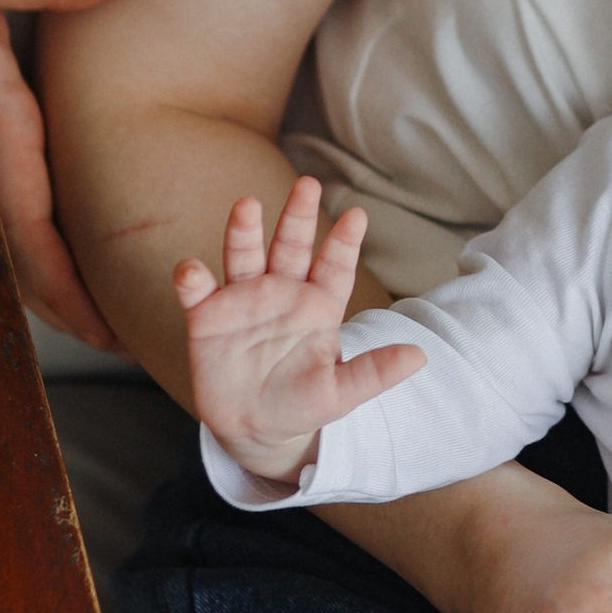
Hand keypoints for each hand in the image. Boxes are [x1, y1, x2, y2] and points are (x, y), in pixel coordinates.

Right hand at [172, 182, 422, 481]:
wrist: (255, 428)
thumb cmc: (303, 404)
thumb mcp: (341, 393)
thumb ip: (374, 372)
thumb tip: (420, 357)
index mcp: (318, 305)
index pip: (335, 266)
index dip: (344, 242)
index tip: (357, 215)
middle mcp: (281, 292)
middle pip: (290, 246)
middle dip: (298, 216)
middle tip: (308, 184)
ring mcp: (243, 300)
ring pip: (244, 256)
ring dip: (243, 231)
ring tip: (247, 205)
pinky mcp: (207, 316)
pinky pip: (197, 291)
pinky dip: (192, 278)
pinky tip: (191, 271)